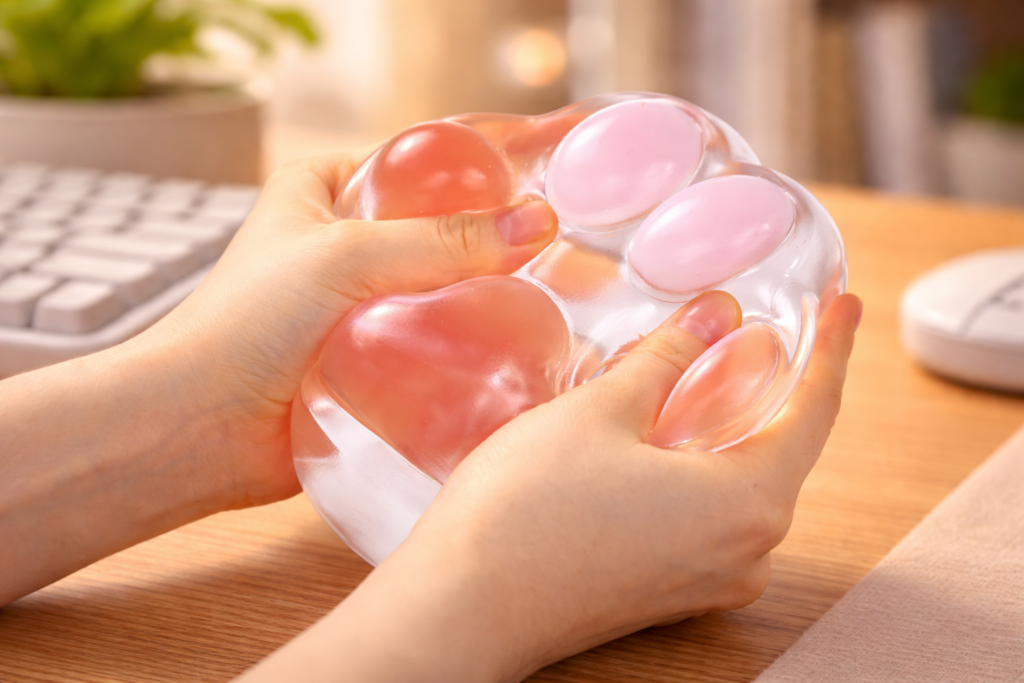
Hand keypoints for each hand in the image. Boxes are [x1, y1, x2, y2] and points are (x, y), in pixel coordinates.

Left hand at [121, 151, 560, 507]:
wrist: (200, 429)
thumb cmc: (247, 324)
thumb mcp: (346, 257)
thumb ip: (443, 240)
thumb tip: (536, 223)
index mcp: (321, 189)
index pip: (414, 166)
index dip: (474, 177)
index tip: (538, 192)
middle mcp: (340, 241)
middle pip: (433, 230)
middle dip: (486, 245)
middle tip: (553, 256)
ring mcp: (355, 302)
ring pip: (435, 289)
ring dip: (477, 300)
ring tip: (542, 305)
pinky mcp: (368, 358)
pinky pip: (428, 342)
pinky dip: (460, 345)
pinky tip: (505, 351)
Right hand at [239, 291, 861, 682]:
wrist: (462, 606)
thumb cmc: (527, 509)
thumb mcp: (603, 412)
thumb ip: (669, 358)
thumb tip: (715, 316)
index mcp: (748, 504)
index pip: (814, 410)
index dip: (833, 348)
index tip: (844, 304)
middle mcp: (744, 552)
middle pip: (779, 448)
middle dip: (773, 383)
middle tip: (766, 325)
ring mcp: (706, 578)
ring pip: (737, 481)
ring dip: (727, 422)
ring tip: (705, 367)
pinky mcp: (666, 588)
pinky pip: (706, 512)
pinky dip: (698, 463)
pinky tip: (662, 430)